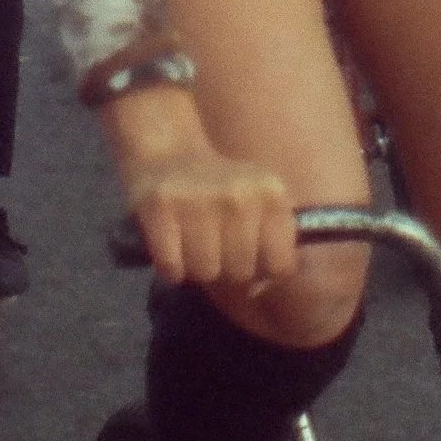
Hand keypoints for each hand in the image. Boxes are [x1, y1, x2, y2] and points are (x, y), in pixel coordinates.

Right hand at [120, 136, 298, 288]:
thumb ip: (271, 242)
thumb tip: (258, 289)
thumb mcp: (260, 202)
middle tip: (214, 245)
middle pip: (241, 273)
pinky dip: (170, 266)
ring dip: (196, 268)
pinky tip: (171, 243)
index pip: (279, 266)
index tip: (248, 255)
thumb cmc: (220, 187)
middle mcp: (239, 195)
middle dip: (226, 268)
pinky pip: (172, 268)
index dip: (262, 269)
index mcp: (272, 194)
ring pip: (205, 273)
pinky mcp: (160, 208)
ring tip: (191, 243)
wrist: (167, 151)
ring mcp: (198, 201)